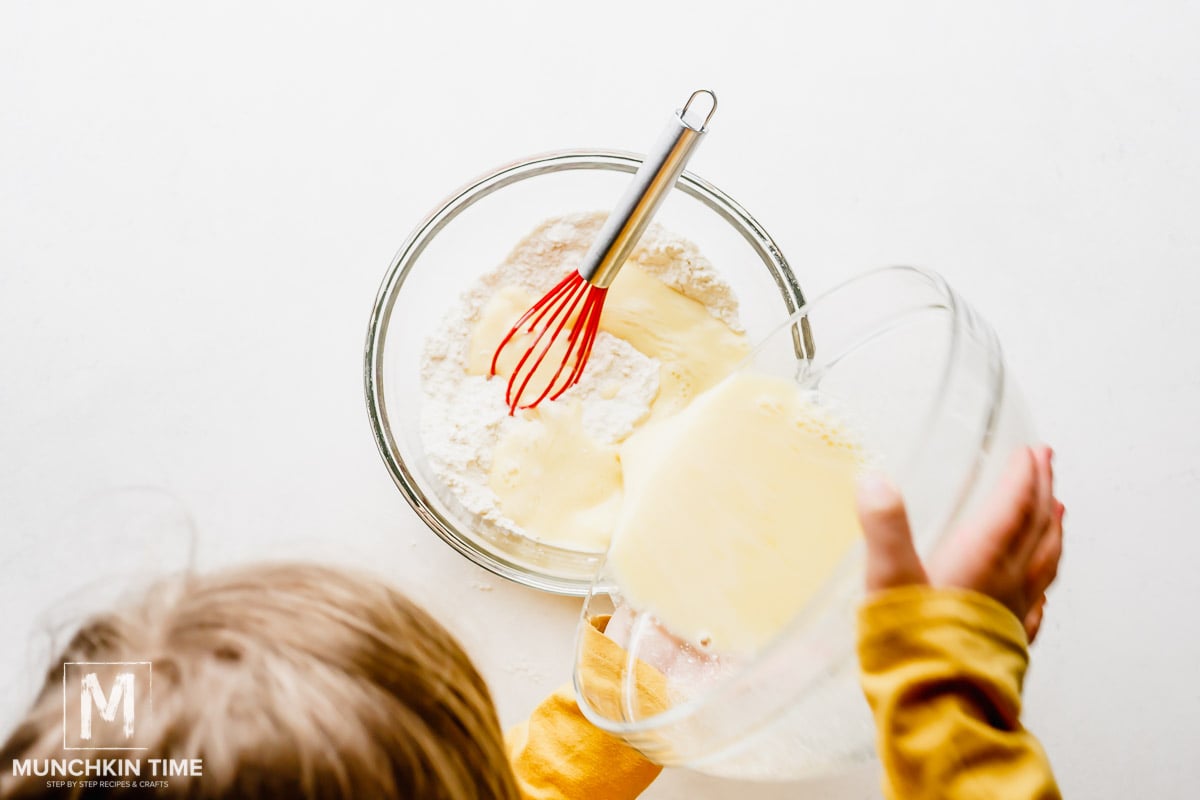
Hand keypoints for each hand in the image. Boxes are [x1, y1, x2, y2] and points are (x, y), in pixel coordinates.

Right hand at [856, 446, 1064, 641]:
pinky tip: (1041, 591)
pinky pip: (1036, 604)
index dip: (1023, 477)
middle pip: (1036, 528)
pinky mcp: (1008, 641)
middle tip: (1047, 464)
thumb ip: (884, 527)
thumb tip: (875, 480)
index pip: (1013, 508)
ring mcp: (1012, 613)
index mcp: (981, 558)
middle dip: (1042, 492)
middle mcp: (1006, 582)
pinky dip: (1042, 584)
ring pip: (1043, 564)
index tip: (1032, 451)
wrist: (938, 711)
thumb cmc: (912, 646)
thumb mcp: (888, 579)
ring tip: (1058, 514)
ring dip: (1051, 532)